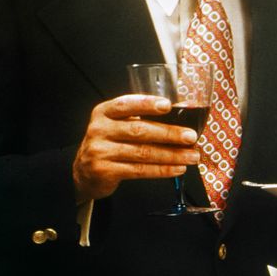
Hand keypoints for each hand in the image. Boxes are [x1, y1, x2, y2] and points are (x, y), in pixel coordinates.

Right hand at [71, 94, 200, 202]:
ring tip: (192, 156)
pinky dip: (162, 170)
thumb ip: (138, 119)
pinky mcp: (105, 170)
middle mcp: (100, 129)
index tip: (167, 105)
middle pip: (139, 130)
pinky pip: (139, 170)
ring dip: (172, 155)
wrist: (83, 171)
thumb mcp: (116, 125)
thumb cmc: (110, 143)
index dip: (146, 104)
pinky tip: (178, 168)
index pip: (126, 104)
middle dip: (169, 133)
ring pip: (143, 153)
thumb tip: (180, 120)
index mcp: (104, 112)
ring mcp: (101, 151)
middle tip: (191, 136)